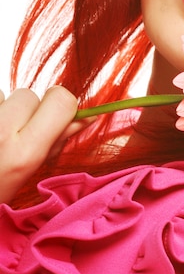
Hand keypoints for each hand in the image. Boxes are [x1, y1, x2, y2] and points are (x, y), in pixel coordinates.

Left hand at [0, 86, 91, 203]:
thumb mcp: (26, 178)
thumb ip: (57, 143)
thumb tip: (84, 118)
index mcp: (24, 152)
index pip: (62, 100)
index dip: (63, 107)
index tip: (57, 121)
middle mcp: (1, 131)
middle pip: (30, 95)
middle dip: (29, 111)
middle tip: (16, 137)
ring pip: (4, 96)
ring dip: (4, 111)